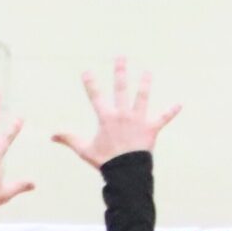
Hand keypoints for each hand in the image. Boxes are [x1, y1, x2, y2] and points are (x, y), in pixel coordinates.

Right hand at [52, 57, 180, 168]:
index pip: (96, 97)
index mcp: (106, 118)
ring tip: (148, 71)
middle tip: (121, 57)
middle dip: (120, 72)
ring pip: (142, 98)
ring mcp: (138, 121)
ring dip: (145, 84)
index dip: (90, 83)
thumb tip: (51, 135)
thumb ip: (69, 139)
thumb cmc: (104, 161)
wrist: (125, 173)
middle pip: (121, 89)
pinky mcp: (151, 129)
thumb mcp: (84, 150)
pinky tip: (180, 104)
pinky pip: (163, 119)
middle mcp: (123, 115)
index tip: (86, 70)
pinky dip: (171, 112)